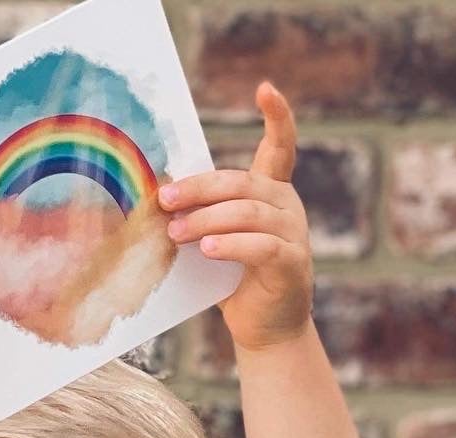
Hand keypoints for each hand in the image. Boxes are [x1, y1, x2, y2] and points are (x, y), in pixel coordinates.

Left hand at [158, 82, 312, 353]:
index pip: (280, 147)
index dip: (277, 117)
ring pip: (247, 213)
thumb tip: (161, 195)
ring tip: (175, 232)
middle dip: (198, 189)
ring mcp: (294, 234)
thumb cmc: (235, 282)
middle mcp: (287, 206)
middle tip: (163, 200)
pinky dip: (232, 245)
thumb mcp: (217, 240)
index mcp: (271, 193)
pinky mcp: (293, 264)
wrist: (265, 330)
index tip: (265, 89)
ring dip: (206, 220)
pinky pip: (261, 247)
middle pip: (241, 184)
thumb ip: (202, 215)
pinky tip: (209, 249)